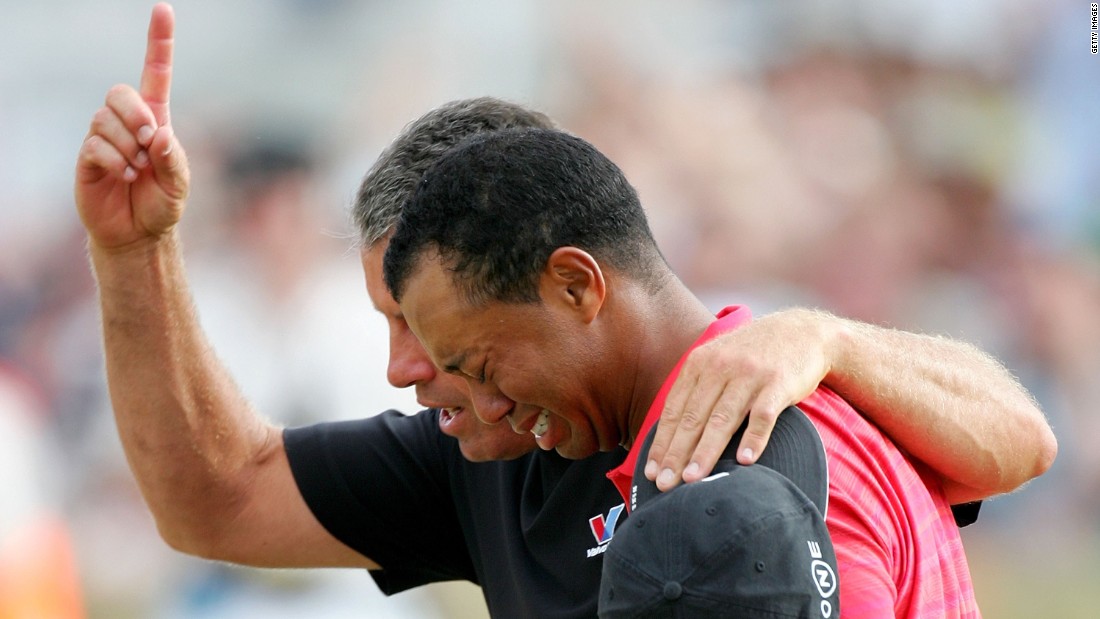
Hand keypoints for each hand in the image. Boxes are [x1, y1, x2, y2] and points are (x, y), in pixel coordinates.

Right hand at [75, 3, 188, 251]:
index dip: (158, 42)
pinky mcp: (87, 156)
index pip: (155, 73)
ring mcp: (104, 137)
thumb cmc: (161, 204)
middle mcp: (127, 122)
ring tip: (137, 169)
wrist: (137, 234)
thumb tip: (158, 133)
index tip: (163, 9)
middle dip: (136, 113)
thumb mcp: (179, 184)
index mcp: (155, 119)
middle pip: (120, 91)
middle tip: (149, 141)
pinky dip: (113, 159)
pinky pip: (94, 143)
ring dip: (126, 144)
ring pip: (105, 118)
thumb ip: (172, 159)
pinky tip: (124, 174)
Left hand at [644, 308, 832, 490]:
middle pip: (693, 418)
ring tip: (692, 479)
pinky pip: (763, 415)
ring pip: (722, 419)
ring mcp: (749, 375)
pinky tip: (744, 461)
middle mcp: (720, 367)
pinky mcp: (778, 383)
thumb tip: (672, 434)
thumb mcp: (717, 360)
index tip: (650, 471)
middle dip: (676, 454)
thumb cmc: (752, 356)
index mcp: (699, 364)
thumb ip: (696, 390)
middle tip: (664, 484)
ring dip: (705, 452)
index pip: (675, 410)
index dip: (662, 443)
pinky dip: (753, 438)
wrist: (801, 331)